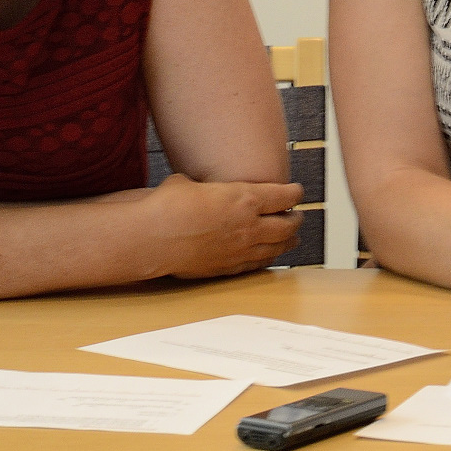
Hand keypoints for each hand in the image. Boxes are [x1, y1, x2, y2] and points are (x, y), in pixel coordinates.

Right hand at [146, 174, 303, 278]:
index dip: (295, 193)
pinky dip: (267, 259)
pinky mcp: (227, 267)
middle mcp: (249, 226)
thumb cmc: (168, 205)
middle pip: (287, 225)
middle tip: (297, 216)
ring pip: (276, 248)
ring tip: (294, 239)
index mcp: (245, 199)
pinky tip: (269, 257)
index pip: (285, 196)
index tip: (297, 192)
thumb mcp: (193, 182)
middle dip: (295, 220)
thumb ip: (209, 188)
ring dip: (288, 242)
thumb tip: (201, 188)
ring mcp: (240, 249)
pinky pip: (256, 264)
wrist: (152, 237)